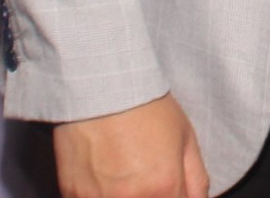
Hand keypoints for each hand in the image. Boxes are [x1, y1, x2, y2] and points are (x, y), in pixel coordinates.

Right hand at [53, 93, 209, 197]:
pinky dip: (100, 195)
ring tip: (125, 175)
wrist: (100, 83)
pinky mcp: (72, 194)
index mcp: (164, 186)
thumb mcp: (185, 137)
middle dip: (153, 195)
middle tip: (147, 177)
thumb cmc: (145, 105)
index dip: (175, 197)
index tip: (168, 187)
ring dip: (125, 196)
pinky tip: (104, 177)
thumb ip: (196, 180)